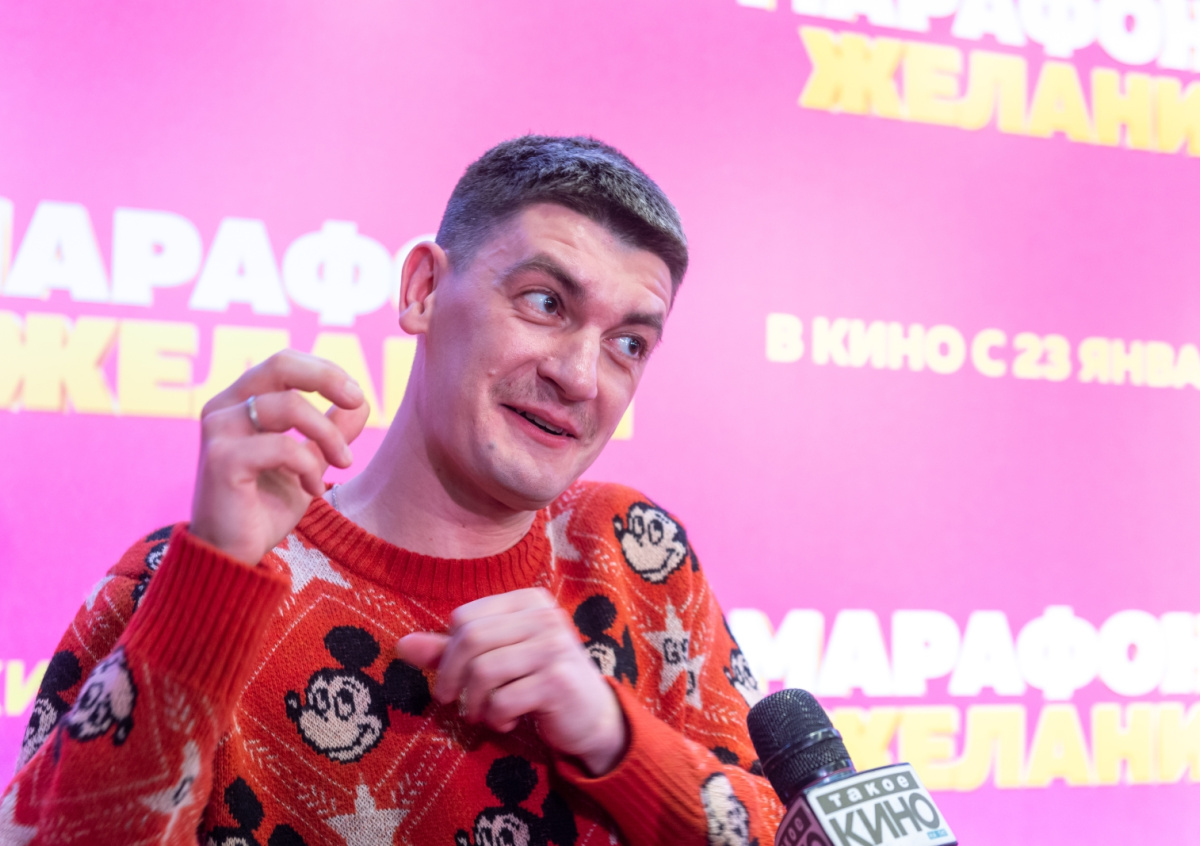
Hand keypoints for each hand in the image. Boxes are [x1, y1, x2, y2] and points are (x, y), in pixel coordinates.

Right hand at [190, 350, 369, 564]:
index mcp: (239, 401)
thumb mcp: (307, 463)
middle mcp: (223, 408)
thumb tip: (361, 402)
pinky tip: (311, 489)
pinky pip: (282, 446)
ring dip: (327, 434)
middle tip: (356, 400)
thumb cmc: (264, 507)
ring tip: (343, 463)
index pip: (284, 363)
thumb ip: (330, 432)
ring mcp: (218, 431)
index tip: (356, 397)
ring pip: (289, 405)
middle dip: (327, 378)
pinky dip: (308, 465)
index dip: (325, 371)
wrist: (232, 555)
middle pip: (280, 364)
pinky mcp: (222, 460)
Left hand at [396, 588, 627, 775]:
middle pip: (471, 639)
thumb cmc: (539, 681)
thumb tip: (402, 645)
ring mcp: (554, 646)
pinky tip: (508, 721)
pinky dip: (496, 718)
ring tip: (483, 714)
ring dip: (474, 703)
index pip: (466, 617)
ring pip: (483, 671)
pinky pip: (503, 700)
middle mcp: (544, 617)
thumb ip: (451, 650)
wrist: (592, 716)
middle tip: (453, 702)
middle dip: (452, 677)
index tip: (454, 677)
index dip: (448, 651)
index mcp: (528, 601)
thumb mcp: (497, 660)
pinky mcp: (558, 681)